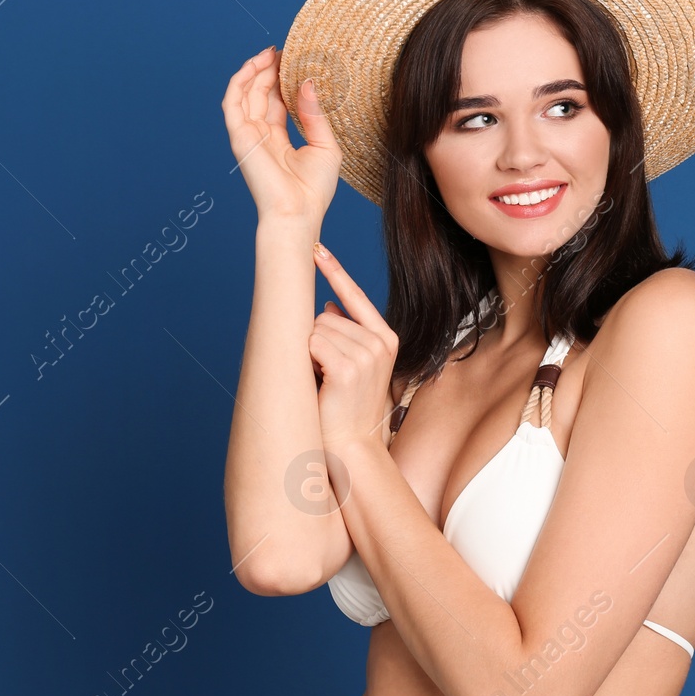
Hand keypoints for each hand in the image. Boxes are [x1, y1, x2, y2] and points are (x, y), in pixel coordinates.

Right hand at [220, 46, 340, 233]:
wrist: (298, 213)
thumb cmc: (314, 189)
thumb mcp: (324, 145)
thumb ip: (314, 113)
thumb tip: (307, 82)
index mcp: (279, 139)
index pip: (276, 102)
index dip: (282, 80)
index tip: (294, 60)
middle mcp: (261, 136)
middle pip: (260, 94)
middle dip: (270, 70)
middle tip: (285, 50)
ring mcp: (248, 135)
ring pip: (245, 93)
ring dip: (255, 70)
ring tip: (271, 52)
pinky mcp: (240, 137)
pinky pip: (233, 102)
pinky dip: (240, 80)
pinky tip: (256, 64)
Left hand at [309, 243, 399, 451]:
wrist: (352, 447)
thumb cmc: (347, 408)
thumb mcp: (354, 365)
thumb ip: (346, 333)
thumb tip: (329, 305)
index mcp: (386, 338)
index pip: (356, 296)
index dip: (335, 271)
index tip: (316, 248)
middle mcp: (380, 342)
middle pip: (326, 315)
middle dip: (315, 340)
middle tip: (326, 375)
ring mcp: (367, 354)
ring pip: (316, 329)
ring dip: (310, 354)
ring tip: (325, 382)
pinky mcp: (348, 367)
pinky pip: (311, 343)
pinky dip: (308, 361)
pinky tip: (321, 383)